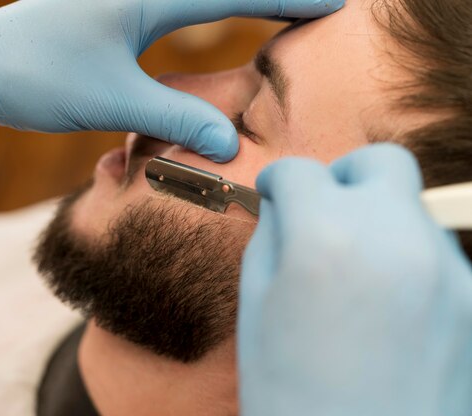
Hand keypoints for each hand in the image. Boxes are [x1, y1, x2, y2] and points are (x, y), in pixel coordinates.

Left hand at [0, 0, 343, 161]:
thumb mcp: (113, 100)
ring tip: (283, 7)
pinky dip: (210, 6)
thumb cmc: (38, 77)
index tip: (334, 3)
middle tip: (319, 1)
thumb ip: (176, 118)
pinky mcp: (111, 6)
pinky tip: (223, 12)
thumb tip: (230, 144)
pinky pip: (176, 1)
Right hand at [238, 144, 471, 415]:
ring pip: (411, 210)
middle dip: (344, 176)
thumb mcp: (256, 312)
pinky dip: (407, 260)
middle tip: (323, 210)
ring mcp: (448, 269)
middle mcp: (397, 239)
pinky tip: (389, 308)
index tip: (272, 195)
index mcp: (327, 240)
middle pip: (382, 164)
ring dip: (378, 222)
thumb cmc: (293, 398)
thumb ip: (270, 242)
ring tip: (356, 276)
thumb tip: (284, 207)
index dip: (276, 180)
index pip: (301, 172)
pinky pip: (437, 255)